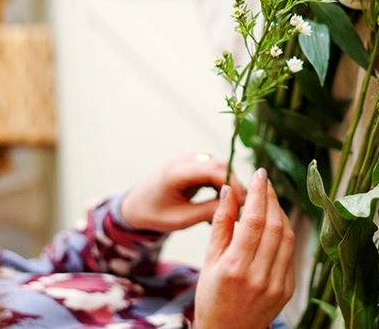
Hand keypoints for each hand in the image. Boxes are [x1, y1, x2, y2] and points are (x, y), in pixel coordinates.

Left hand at [120, 153, 246, 232]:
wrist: (134, 206)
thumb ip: (207, 212)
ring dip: (230, 184)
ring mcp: (186, 159)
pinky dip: (222, 183)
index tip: (245, 203)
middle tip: (244, 206)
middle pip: (220, 164)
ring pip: (219, 165)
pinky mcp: (191, 163)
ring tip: (235, 206)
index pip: (214, 170)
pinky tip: (223, 201)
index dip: (233, 184)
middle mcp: (182, 159)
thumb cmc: (153, 215)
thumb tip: (236, 209)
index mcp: (176, 172)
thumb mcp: (180, 219)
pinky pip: (213, 168)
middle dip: (235, 184)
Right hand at [194, 168, 295, 328]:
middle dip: (271, 197)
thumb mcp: (209, 259)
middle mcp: (259, 276)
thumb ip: (221, 223)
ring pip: (287, 236)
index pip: (255, 219)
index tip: (258, 174)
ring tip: (270, 198)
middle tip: (264, 181)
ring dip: (280, 212)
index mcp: (235, 267)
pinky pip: (291, 253)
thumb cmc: (212, 296)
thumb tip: (229, 190)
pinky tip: (276, 223)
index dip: (259, 193)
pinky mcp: (288, 289)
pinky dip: (285, 233)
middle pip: (274, 225)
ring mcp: (277, 284)